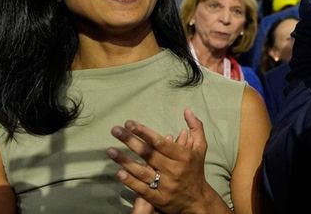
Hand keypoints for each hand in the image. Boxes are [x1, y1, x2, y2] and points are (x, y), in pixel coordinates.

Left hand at [108, 109, 228, 213]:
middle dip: (131, 141)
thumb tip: (187, 110)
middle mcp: (173, 170)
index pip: (160, 142)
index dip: (144, 132)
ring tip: (110, 150)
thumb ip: (196, 128)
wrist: (197, 200)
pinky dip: (130, 181)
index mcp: (183, 156)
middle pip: (149, 154)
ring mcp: (165, 185)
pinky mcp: (158, 199)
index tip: (130, 124)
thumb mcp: (200, 148)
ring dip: (125, 161)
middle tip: (116, 130)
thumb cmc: (195, 170)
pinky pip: (142, 189)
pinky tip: (119, 172)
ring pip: (142, 171)